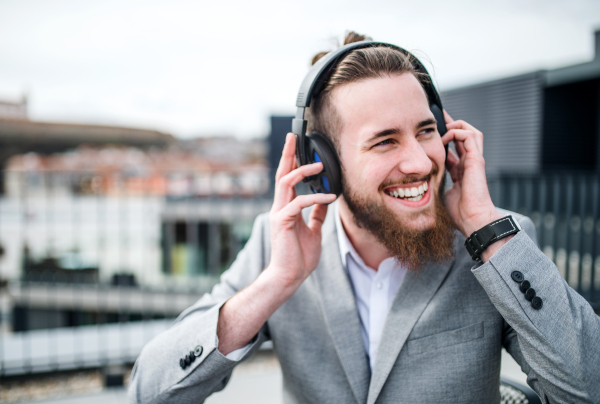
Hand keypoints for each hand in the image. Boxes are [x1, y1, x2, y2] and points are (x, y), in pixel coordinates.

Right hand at [266, 133, 336, 290]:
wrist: (290, 276)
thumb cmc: (299, 256)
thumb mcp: (313, 230)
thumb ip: (317, 214)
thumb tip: (325, 200)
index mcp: (286, 208)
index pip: (287, 179)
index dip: (292, 161)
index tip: (298, 146)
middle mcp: (280, 207)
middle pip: (281, 173)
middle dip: (288, 154)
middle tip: (293, 136)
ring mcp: (279, 214)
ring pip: (286, 182)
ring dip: (302, 171)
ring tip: (318, 165)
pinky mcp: (282, 222)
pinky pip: (299, 203)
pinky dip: (315, 197)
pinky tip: (330, 197)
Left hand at [441, 111, 501, 237]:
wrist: (472, 220)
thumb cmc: (459, 213)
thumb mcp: (442, 192)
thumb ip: (436, 182)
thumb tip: (424, 178)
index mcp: (461, 170)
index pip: (455, 148)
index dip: (445, 138)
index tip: (432, 132)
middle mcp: (469, 163)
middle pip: (464, 136)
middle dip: (452, 125)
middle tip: (438, 119)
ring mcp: (474, 161)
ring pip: (471, 132)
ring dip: (457, 126)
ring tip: (444, 127)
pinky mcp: (476, 161)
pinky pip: (471, 137)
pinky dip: (458, 132)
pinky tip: (447, 136)